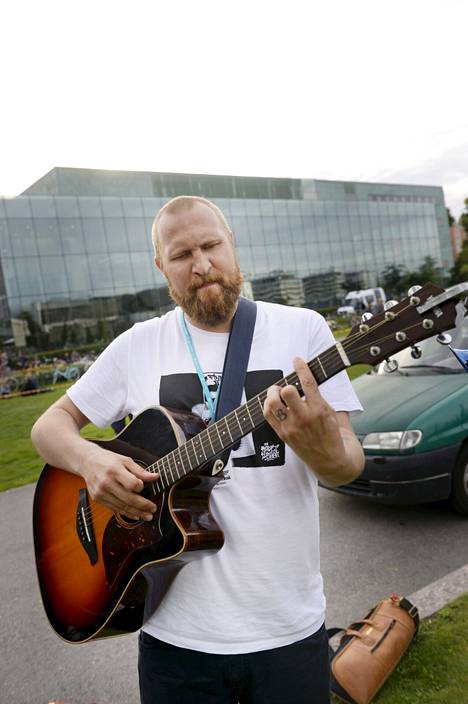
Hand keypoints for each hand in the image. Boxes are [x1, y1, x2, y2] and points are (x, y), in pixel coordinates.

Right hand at [79, 445, 158, 520]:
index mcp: (114, 470)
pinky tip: (135, 515)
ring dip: (137, 513)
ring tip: (148, 515)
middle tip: (153, 509)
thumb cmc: (108, 460)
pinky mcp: (98, 499)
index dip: (140, 487)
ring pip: (122, 506)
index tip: (143, 486)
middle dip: (143, 506)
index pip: (131, 484)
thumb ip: (140, 471)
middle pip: (128, 498)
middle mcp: (106, 483)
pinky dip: (126, 513)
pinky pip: (114, 509)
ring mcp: (101, 492)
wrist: (87, 462)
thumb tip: (155, 477)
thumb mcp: (125, 460)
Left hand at [263, 357, 357, 482]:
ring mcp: (292, 427)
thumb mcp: (332, 412)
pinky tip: (274, 404)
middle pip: (286, 392)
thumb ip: (319, 397)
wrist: (332, 460)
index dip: (301, 367)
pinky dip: (268, 405)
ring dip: (273, 394)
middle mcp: (304, 418)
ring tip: (277, 394)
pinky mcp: (283, 435)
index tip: (297, 360)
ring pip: (272, 403)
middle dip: (285, 385)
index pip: (308, 383)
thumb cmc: (333, 434)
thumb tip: (308, 379)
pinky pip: (268, 415)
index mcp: (320, 410)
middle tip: (286, 386)